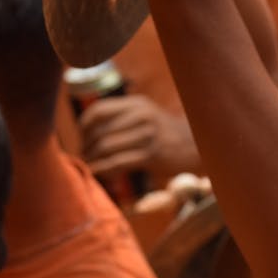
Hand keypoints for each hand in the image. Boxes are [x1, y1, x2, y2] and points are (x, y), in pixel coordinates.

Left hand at [80, 94, 200, 177]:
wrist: (195, 144)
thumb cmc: (163, 132)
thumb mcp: (145, 114)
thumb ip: (121, 117)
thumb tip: (88, 130)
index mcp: (136, 104)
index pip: (98, 110)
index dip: (84, 125)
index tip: (82, 137)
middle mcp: (141, 115)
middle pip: (100, 131)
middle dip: (86, 146)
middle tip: (83, 156)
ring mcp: (147, 135)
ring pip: (106, 147)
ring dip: (93, 159)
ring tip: (90, 165)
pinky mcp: (151, 155)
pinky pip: (118, 162)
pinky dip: (103, 169)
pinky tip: (100, 173)